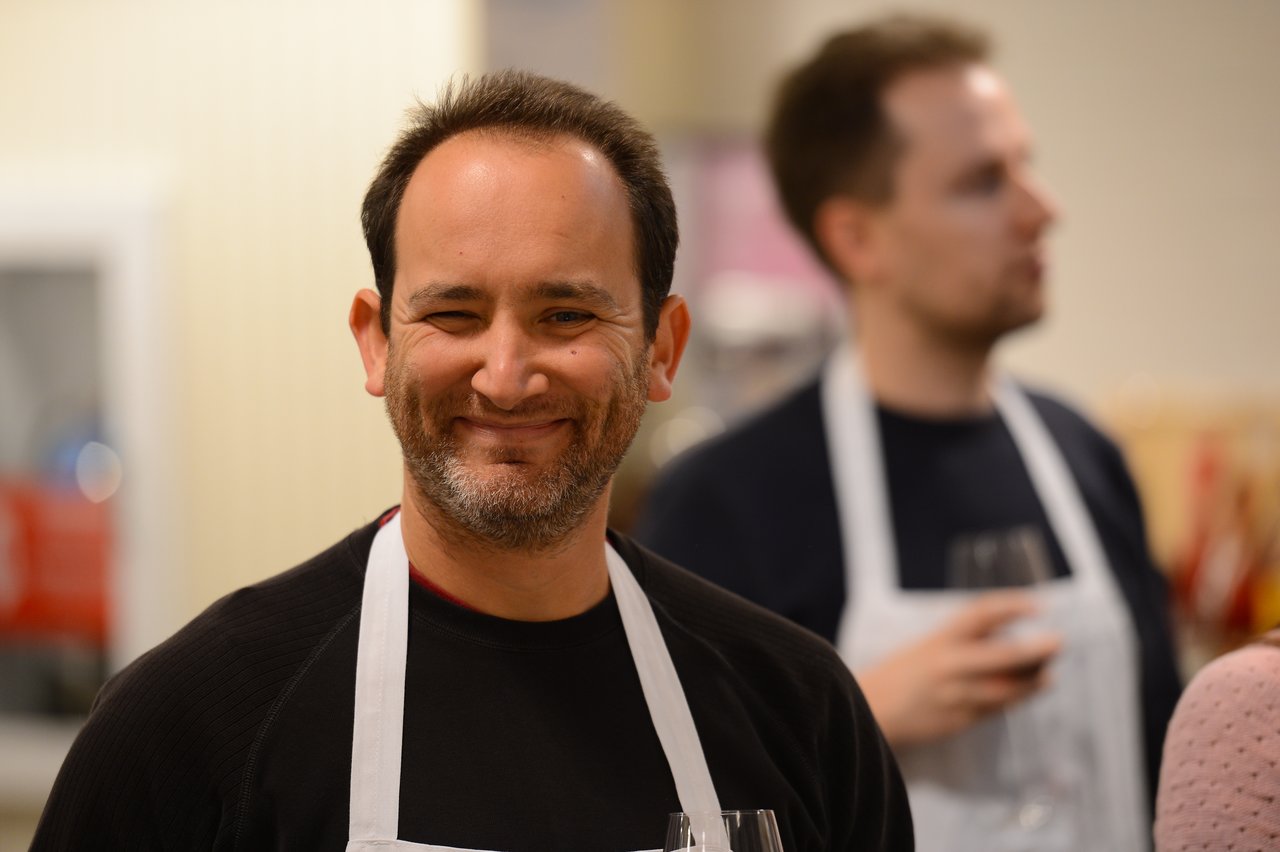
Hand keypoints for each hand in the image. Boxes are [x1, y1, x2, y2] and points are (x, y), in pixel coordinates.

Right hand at [854, 590, 1062, 748]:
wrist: (873, 707)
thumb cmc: (907, 671)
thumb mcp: (932, 645)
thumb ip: (968, 641)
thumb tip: (1016, 634)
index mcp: (940, 639)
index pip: (980, 615)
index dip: (1010, 606)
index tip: (1037, 604)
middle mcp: (948, 665)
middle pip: (1000, 656)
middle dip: (1033, 650)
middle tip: (1057, 642)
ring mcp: (954, 695)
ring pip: (1004, 688)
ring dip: (1032, 681)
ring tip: (1049, 674)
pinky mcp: (958, 720)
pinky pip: (995, 708)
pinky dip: (1017, 698)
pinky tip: (1033, 689)